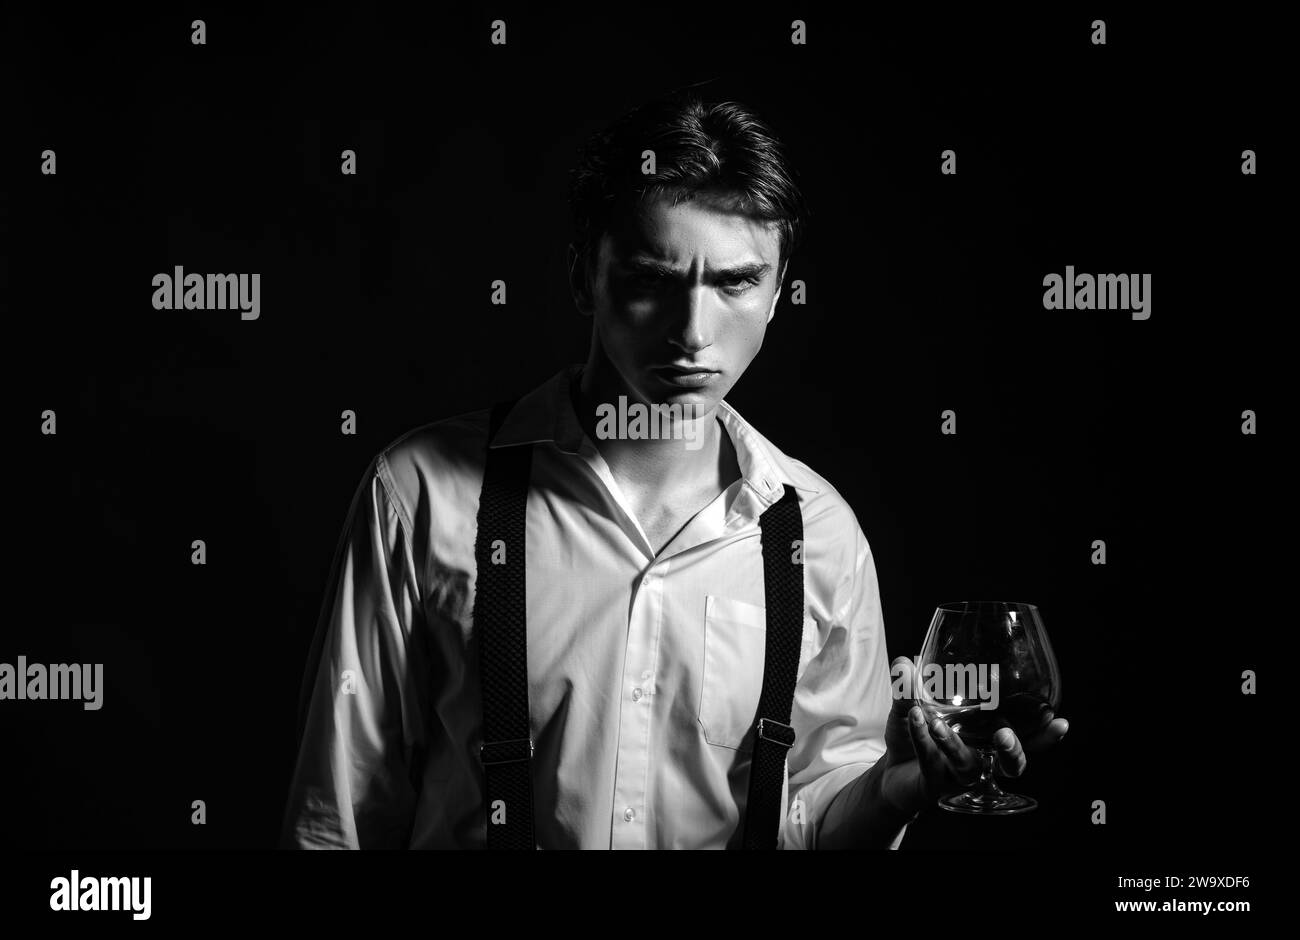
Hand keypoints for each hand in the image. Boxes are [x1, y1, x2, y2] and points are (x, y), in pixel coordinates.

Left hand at [877, 655, 1068, 813]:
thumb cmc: (915, 734)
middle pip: (1011, 765)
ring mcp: (958, 775)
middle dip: (1013, 751)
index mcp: (988, 737)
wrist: (888, 770)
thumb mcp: (912, 704)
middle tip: (1004, 734)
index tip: (1061, 722)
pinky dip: (922, 739)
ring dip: (954, 744)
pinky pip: (932, 762)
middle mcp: (981, 759)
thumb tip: (904, 661)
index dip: (1045, 735)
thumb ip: (911, 685)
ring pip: (967, 766)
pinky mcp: (934, 785)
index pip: (1024, 738)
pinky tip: (915, 717)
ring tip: (937, 723)